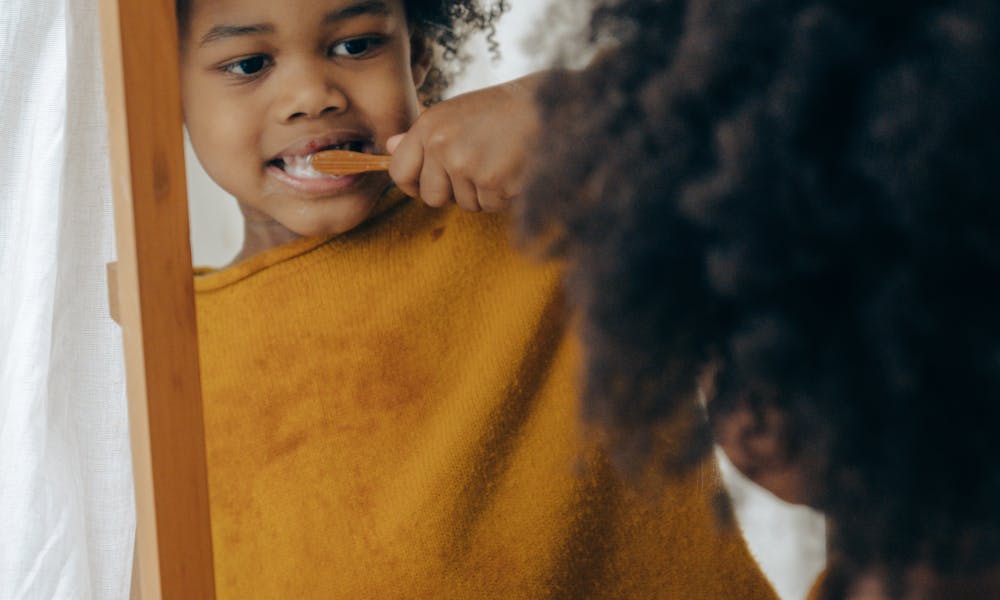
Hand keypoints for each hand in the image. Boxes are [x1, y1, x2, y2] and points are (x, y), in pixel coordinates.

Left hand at [387, 72, 542, 211]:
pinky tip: (513, 169)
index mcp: (429, 126)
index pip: (399, 172)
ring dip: (483, 193)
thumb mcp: (455, 113)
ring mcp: (466, 165)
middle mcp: (442, 145)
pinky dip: (503, 196)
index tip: (428, 184)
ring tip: (500, 162)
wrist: (546, 105)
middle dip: (453, 193)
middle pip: (432, 197)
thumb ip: (422, 135)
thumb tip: (388, 148)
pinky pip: (490, 206)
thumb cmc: (501, 110)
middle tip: (476, 169)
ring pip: (465, 204)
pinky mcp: (492, 182)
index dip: (413, 185)